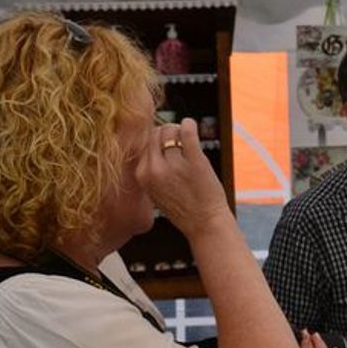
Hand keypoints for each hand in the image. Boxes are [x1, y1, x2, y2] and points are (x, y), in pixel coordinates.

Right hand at [137, 119, 231, 238]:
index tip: (167, 146)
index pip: (143, 143)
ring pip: (170, 130)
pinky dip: (189, 124)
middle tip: (180, 142)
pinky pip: (187, 132)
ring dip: (179, 130)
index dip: (156, 141)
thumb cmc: (182, 206)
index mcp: (142, 175)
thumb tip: (153, 138)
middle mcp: (154, 169)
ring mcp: (174, 165)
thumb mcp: (155, 189)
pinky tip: (191, 126)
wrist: (204, 223)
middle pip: (155, 133)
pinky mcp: (194, 161)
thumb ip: (150, 168)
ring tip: (188, 140)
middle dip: (167, 133)